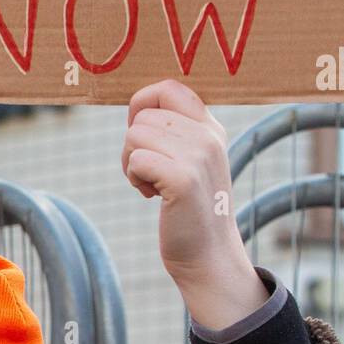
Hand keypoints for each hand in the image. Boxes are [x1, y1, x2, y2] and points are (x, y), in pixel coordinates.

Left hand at [121, 79, 267, 328]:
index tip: (143, 137)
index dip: (142, 105)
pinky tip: (153, 196)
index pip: (168, 87)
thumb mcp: (191, 161)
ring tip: (154, 185)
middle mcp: (208, 136)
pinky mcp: (183, 179)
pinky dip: (135, 178)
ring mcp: (198, 156)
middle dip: (134, 144)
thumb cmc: (190, 209)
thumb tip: (136, 108)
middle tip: (150, 173)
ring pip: (134, 136)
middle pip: (142, 116)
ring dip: (132, 163)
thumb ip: (174, 132)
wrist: (208, 256)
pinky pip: (136, 159)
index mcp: (211, 128)